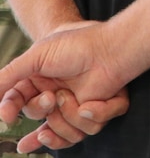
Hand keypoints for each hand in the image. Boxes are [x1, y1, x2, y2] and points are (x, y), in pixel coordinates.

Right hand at [0, 22, 128, 152]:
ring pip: (64, 131)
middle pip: (39, 119)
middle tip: (53, 96)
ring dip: (67, 115)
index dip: (9, 111)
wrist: (110, 48)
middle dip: (42, 109)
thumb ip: (9, 76)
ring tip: (71, 95)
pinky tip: (88, 105)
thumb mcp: (35, 57)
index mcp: (39, 80)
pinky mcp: (97, 111)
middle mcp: (56, 94)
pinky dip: (91, 117)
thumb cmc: (75, 46)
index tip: (8, 117)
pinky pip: (90, 129)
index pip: (16, 103)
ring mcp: (76, 104)